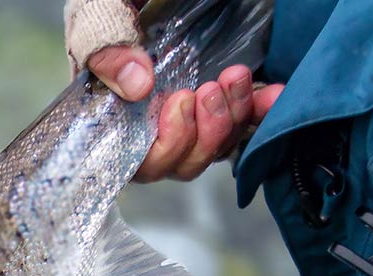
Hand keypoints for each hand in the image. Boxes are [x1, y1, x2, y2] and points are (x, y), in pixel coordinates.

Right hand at [65, 0, 283, 181]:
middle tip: (212, 89)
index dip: (167, 145)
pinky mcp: (216, 108)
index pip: (141, 164)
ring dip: (233, 118)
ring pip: (216, 149)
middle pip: (184, 163)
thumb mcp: (97, 20)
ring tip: (236, 79)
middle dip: (207, 132)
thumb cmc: (109, 12)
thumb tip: (137, 87)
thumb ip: (106, 51)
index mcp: (116, 123)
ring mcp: (188, 122)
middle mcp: (152, 132)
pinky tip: (274, 94)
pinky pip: (243, 125)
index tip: (180, 102)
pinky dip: (260, 111)